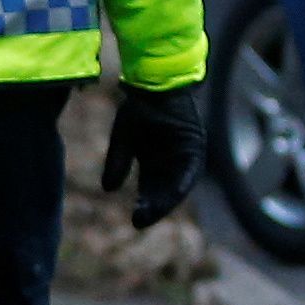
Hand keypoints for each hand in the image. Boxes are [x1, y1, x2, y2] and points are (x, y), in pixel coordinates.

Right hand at [102, 81, 206, 229]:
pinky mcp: (195, 147)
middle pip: (165, 191)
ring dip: (168, 199)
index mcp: (154, 162)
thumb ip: (117, 164)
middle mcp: (172, 162)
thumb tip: (108, 190)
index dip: (145, 205)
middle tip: (141, 221)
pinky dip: (182, 181)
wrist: (153, 84)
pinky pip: (190, 169)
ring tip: (153, 212)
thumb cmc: (139, 108)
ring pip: (178, 184)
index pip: (151, 189)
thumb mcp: (122, 139)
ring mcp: (185, 156)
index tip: (135, 221)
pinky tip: (174, 193)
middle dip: (155, 207)